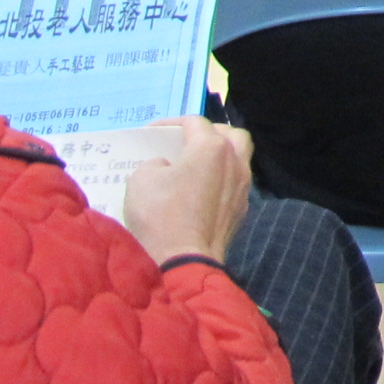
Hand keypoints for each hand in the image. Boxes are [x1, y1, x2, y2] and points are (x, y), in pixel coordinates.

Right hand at [122, 116, 253, 266]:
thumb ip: (154, 164)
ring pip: (240, 157)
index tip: (152, 133)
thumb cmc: (160, 215)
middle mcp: (234, 161)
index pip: (195, 122)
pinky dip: (222, 179)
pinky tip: (204, 191)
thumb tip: (167, 167)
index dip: (171, 123)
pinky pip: (235, 183)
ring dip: (221, 155)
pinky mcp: (242, 209)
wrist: (184, 260)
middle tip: (188, 141)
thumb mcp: (141, 180)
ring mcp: (243, 186)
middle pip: (230, 134)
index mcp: (211, 148)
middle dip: (210, 132)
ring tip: (198, 164)